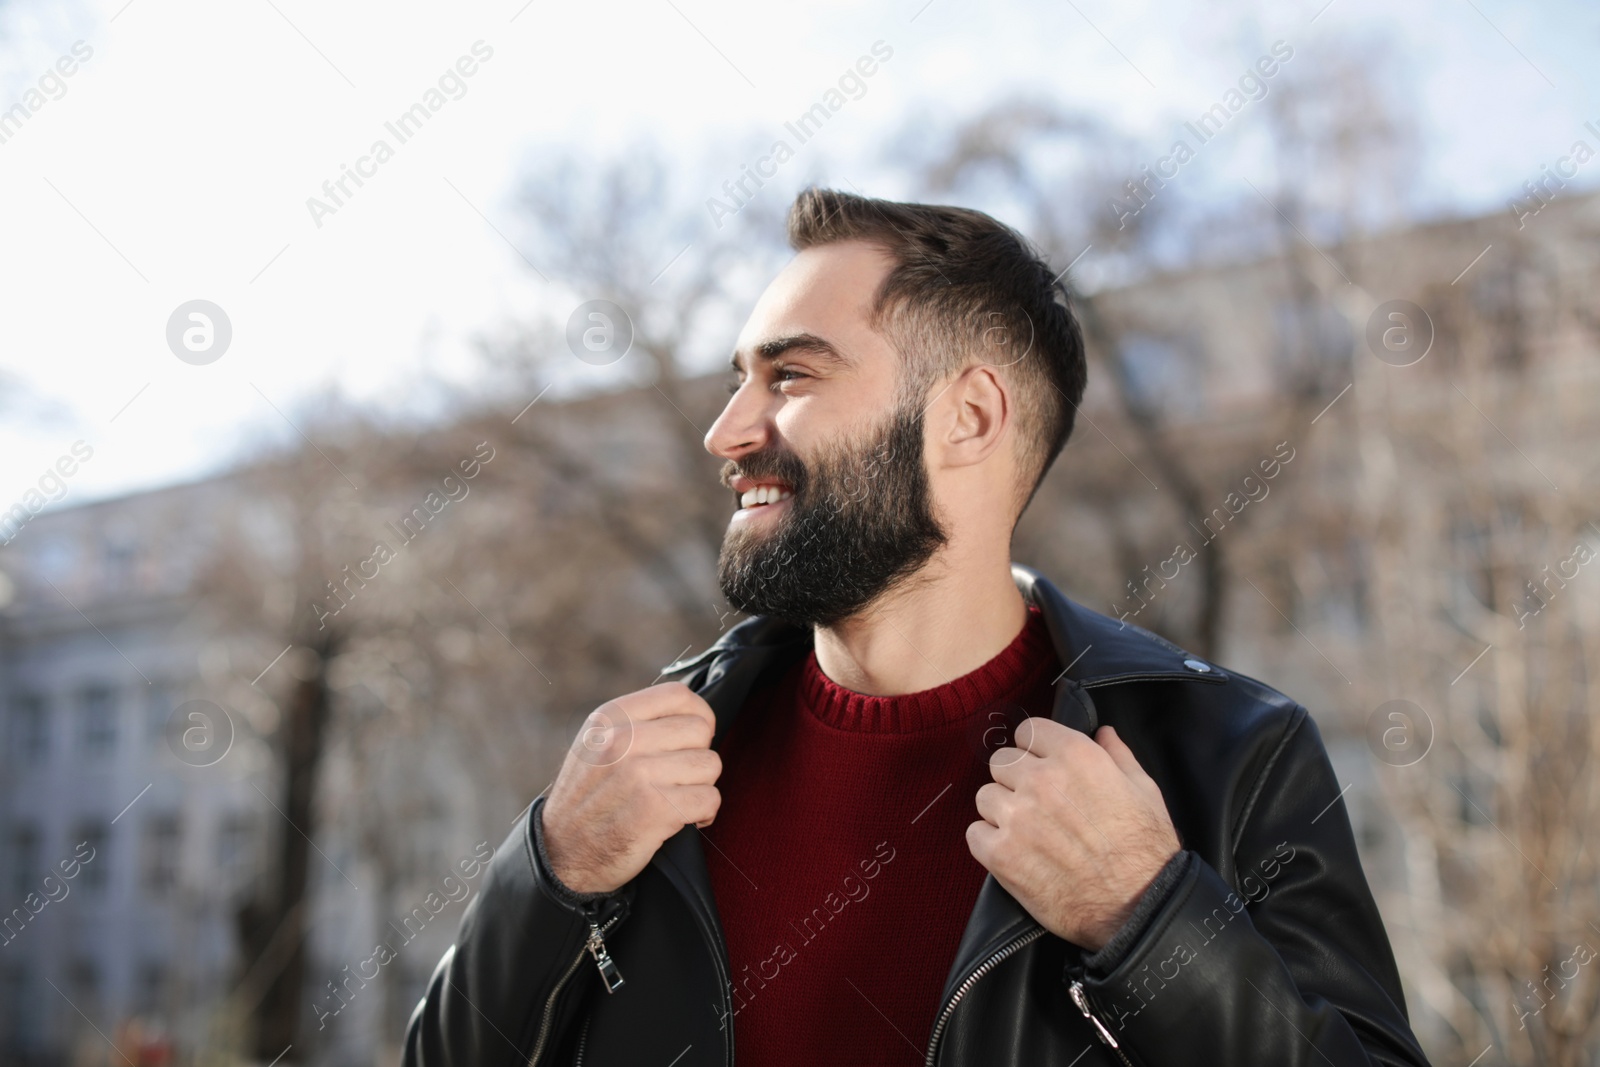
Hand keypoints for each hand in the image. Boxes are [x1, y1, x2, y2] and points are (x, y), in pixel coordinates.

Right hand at [541, 682, 722, 893]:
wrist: (562, 854)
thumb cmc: (588, 799)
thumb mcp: (597, 743)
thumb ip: (638, 722)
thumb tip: (694, 712)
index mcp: (610, 717)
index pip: (678, 695)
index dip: (698, 716)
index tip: (693, 739)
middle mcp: (623, 740)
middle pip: (700, 730)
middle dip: (697, 756)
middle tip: (678, 778)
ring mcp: (639, 774)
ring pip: (710, 765)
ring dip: (701, 786)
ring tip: (677, 798)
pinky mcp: (656, 809)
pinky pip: (710, 798)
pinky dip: (704, 814)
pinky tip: (684, 820)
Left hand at [966, 719, 1178, 951]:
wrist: (1139, 910)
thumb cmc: (1147, 851)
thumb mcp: (1144, 791)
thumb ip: (1118, 755)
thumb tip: (1102, 732)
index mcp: (1076, 757)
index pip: (1028, 731)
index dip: (1033, 748)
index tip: (1039, 764)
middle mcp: (1041, 780)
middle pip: (1001, 762)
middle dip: (1015, 779)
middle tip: (1034, 803)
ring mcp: (1018, 817)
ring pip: (985, 797)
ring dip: (1001, 811)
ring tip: (1025, 831)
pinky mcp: (1002, 855)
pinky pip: (975, 834)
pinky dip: (988, 843)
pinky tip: (1012, 853)